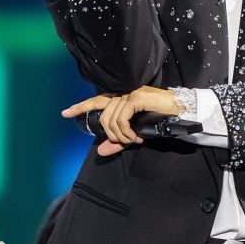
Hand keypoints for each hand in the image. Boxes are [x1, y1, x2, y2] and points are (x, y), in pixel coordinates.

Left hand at [62, 85, 180, 155]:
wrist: (179, 111)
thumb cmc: (159, 119)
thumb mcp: (135, 132)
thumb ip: (118, 140)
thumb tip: (101, 150)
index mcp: (120, 98)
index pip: (95, 101)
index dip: (80, 107)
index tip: (65, 113)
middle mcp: (122, 93)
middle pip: (102, 117)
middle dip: (112, 135)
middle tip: (127, 141)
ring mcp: (128, 93)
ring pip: (111, 121)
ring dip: (122, 136)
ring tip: (135, 139)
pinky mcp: (135, 98)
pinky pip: (121, 120)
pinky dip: (127, 133)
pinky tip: (137, 136)